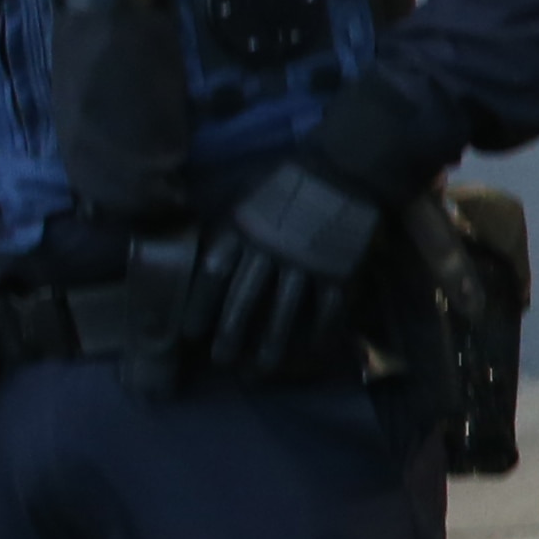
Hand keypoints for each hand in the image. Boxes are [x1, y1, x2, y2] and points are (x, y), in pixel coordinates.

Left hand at [195, 153, 386, 380]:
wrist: (346, 167)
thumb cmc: (290, 181)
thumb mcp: (247, 194)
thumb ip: (229, 225)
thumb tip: (201, 255)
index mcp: (244, 228)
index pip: (216, 273)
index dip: (201, 305)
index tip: (191, 332)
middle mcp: (272, 248)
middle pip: (246, 299)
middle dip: (232, 334)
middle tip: (222, 360)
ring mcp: (308, 261)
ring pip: (285, 311)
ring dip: (272, 344)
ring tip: (261, 370)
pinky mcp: (339, 269)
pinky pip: (327, 308)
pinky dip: (319, 332)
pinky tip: (309, 351)